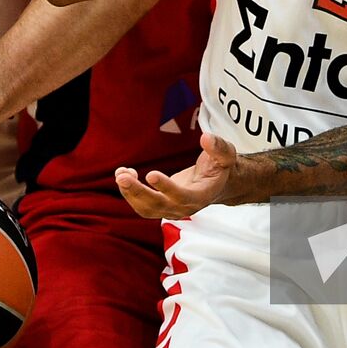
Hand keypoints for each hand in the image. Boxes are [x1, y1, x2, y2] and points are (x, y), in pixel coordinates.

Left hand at [116, 133, 239, 218]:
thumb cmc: (219, 167)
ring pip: (146, 208)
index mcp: (201, 196)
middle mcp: (185, 208)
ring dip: (130, 193)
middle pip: (158, 206)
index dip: (167, 188)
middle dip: (139, 192)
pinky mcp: (160, 206)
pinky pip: (141, 204)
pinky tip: (125, 174)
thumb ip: (219, 147)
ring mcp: (171, 210)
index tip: (150, 174)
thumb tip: (206, 137)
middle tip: (123, 177)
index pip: (182, 196)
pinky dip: (130, 191)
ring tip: (120, 173)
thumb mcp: (226, 155)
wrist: (213, 183)